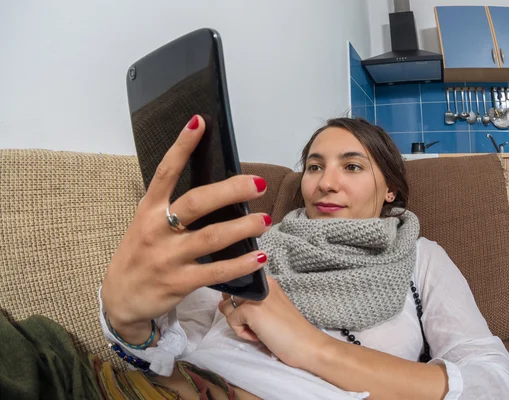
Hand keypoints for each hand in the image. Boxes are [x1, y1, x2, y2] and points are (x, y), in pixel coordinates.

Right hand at [101, 115, 270, 338]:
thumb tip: (216, 191)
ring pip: (211, 237)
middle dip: (229, 191)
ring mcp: (168, 257)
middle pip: (196, 203)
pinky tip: (259, 256)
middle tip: (256, 183)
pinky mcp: (180, 282)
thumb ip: (173, 209)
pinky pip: (216, 272)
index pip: (166, 172)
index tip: (199, 122)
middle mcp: (157, 230)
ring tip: (265, 219)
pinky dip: (241, 264)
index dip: (182, 146)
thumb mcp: (147, 225)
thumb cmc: (140, 255)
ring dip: (242, 228)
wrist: (121, 298)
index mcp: (148, 210)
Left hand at [218, 276, 330, 368]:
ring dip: (239, 323)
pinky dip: (241, 333)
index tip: (256, 317)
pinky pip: (231, 320)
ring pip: (228, 306)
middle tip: (258, 325)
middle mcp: (262, 283)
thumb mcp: (267, 312)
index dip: (239, 302)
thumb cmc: (290, 331)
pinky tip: (259, 336)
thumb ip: (245, 304)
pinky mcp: (251, 309)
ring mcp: (256, 295)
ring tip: (259, 330)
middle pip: (230, 294)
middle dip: (237, 313)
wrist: (307, 346)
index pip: (238, 284)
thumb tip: (222, 303)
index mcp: (267, 282)